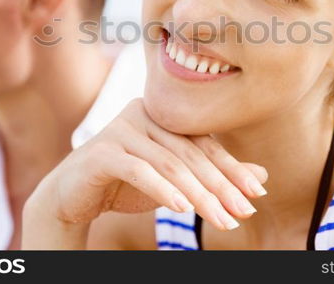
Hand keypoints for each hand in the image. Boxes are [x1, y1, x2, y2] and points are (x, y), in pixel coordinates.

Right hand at [24, 98, 267, 246]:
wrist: (71, 195)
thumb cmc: (125, 184)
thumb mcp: (174, 181)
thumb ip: (212, 175)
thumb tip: (262, 176)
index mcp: (162, 114)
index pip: (203, 143)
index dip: (232, 168)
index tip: (257, 193)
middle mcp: (143, 113)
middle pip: (190, 154)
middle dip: (220, 186)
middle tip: (244, 212)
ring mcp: (120, 129)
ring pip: (169, 164)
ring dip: (198, 195)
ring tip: (221, 219)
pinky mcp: (102, 152)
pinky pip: (139, 171)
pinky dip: (163, 190)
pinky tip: (182, 209)